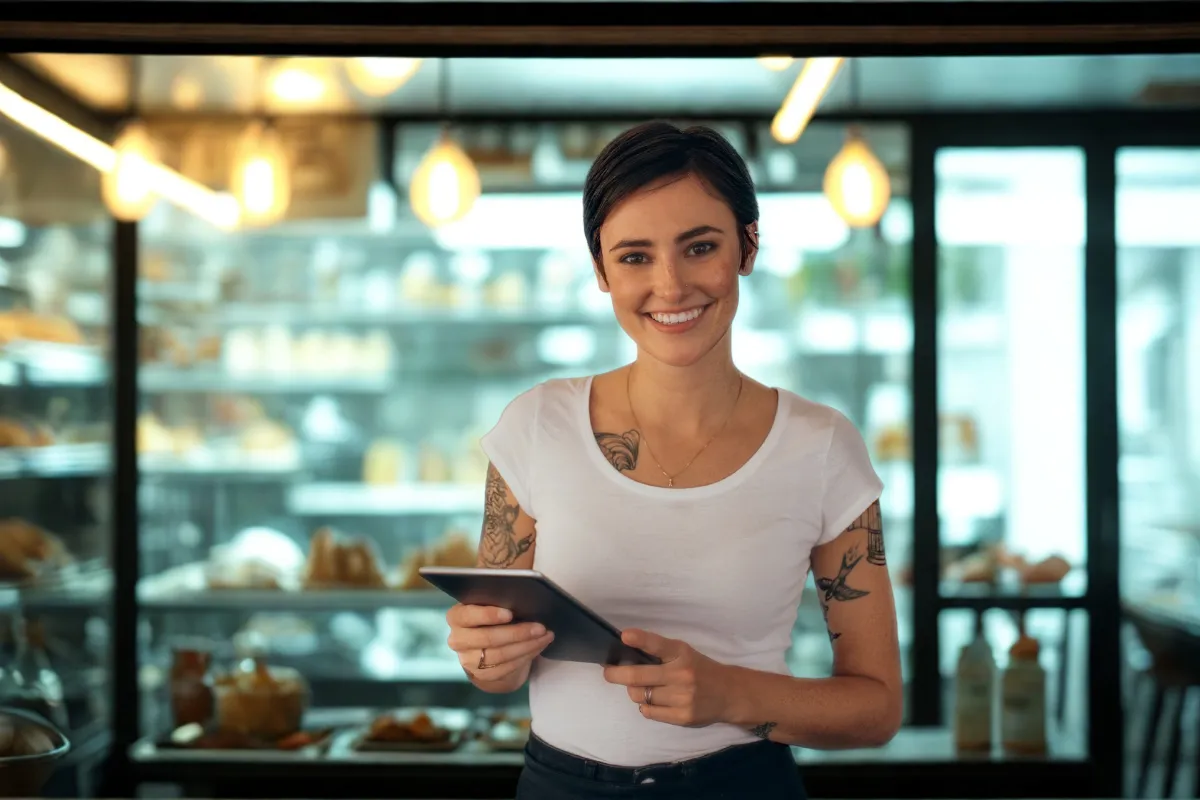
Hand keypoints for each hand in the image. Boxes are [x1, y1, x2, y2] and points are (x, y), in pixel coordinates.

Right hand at [446, 604, 554, 682]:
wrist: (485, 644)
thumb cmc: (491, 615)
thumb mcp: (489, 604)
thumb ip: (497, 599)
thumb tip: (523, 596)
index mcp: (456, 616)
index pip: (468, 615)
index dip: (488, 615)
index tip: (509, 613)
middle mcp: (457, 639)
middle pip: (488, 638)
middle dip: (517, 632)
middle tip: (540, 626)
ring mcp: (468, 660)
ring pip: (500, 655)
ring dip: (527, 645)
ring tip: (545, 635)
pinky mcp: (482, 675)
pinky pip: (507, 668)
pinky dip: (526, 656)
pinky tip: (539, 646)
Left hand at [602, 629, 734, 727]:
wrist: (729, 694)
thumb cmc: (700, 669)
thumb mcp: (684, 653)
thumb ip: (660, 654)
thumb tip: (626, 657)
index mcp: (682, 653)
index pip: (658, 645)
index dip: (640, 639)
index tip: (624, 636)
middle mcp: (682, 674)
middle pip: (638, 676)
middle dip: (616, 674)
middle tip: (608, 672)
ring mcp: (682, 697)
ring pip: (641, 696)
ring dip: (635, 692)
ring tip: (641, 687)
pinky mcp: (683, 717)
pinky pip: (649, 712)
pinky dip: (646, 706)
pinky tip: (653, 700)